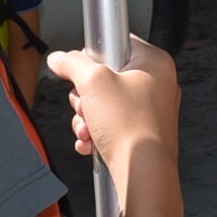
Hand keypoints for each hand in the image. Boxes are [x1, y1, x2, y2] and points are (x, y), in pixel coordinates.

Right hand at [48, 38, 179, 160]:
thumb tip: (59, 58)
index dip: (93, 57)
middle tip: (87, 107)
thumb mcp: (92, 82)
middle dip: (85, 97)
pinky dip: (97, 133)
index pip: (116, 42)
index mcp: (154, 62)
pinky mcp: (143, 132)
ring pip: (104, 103)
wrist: (143, 174)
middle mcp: (157, 83)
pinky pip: (111, 124)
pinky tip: (92, 143)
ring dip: (87, 118)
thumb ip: (72, 63)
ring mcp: (151, 110)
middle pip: (105, 77)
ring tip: (90, 130)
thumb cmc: (129, 127)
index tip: (83, 71)